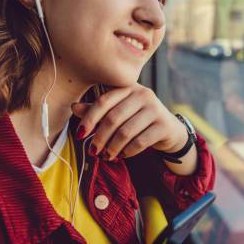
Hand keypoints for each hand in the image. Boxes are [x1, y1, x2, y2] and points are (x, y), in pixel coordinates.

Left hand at [72, 83, 187, 159]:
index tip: (80, 134)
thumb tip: (74, 107)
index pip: (104, 101)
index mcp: (129, 87)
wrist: (169, 129)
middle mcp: (143, 94)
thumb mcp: (118, 111)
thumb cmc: (138, 118)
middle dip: (100, 137)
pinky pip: (140, 142)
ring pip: (126, 132)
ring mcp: (155, 109)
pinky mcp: (163, 125)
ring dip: (112, 147)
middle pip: (114, 118)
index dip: (89, 118)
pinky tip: (122, 155)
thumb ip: (98, 110)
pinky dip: (127, 152)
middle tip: (93, 151)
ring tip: (107, 155)